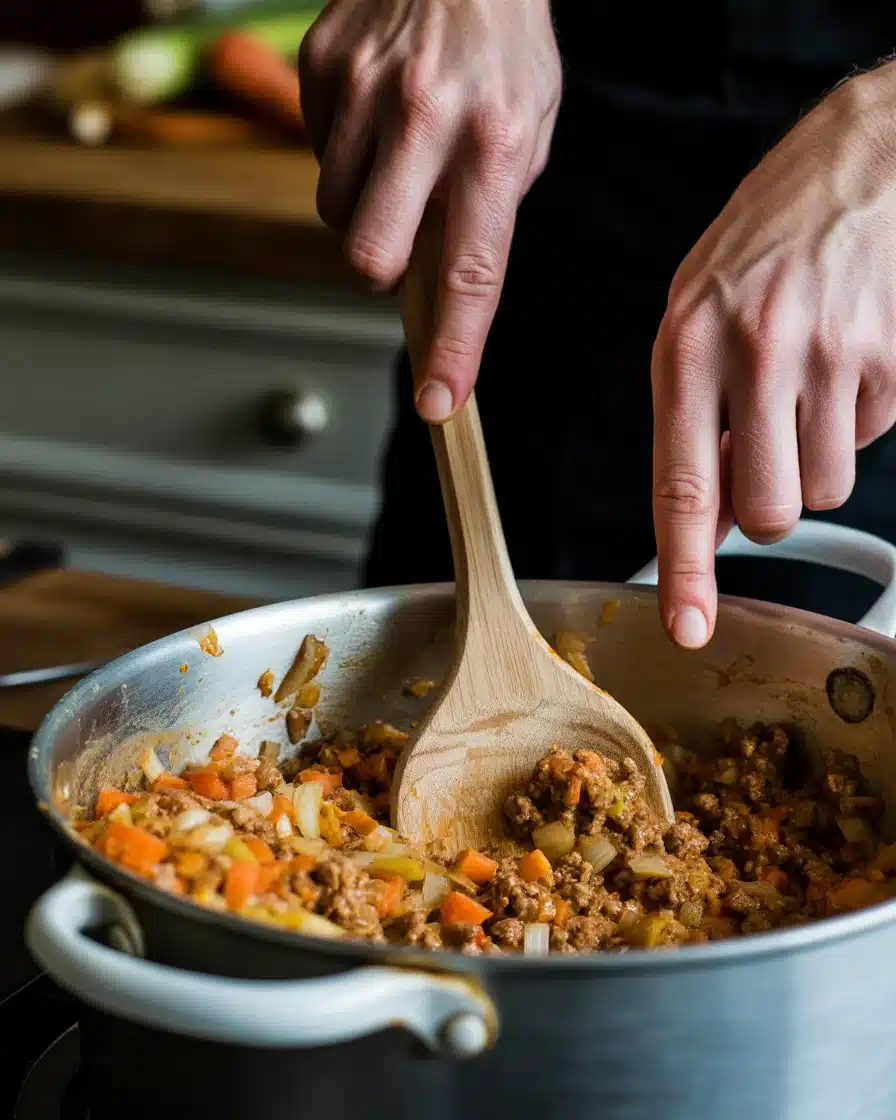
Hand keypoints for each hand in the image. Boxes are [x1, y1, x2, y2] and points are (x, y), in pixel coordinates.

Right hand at [299, 0, 560, 419]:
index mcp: (496, 141)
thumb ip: (490, 207)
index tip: (440, 400)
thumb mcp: (531, 126)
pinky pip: (316, 155)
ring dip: (362, 208)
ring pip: (334, 210)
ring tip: (397, 155)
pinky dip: (344, 157)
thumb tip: (443, 280)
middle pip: (368, 253)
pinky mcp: (320, 67)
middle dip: (378, 271)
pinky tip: (375, 117)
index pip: (472, 270)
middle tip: (399, 240)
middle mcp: (425, 117)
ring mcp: (363, 89)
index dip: (454, 345)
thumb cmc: (505, 44)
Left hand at [651, 65, 895, 648]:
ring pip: (826, 484)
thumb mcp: (695, 308)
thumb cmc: (769, 232)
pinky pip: (875, 437)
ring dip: (817, 456)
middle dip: (769, 504)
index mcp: (689, 344)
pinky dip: (861, 414)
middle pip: (769, 509)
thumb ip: (691, 409)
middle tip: (769, 452)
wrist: (865, 156)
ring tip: (810, 383)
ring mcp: (833, 355)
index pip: (681, 485)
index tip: (687, 624)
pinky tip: (850, 357)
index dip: (686, 569)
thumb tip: (705, 503)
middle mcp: (757, 352)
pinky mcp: (892, 358)